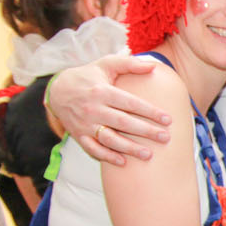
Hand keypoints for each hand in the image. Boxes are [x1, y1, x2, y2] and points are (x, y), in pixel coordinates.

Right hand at [47, 55, 171, 164]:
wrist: (57, 90)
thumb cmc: (89, 77)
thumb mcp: (106, 64)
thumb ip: (129, 64)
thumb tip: (153, 66)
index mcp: (102, 91)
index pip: (130, 103)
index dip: (149, 112)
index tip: (167, 119)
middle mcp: (93, 109)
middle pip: (123, 122)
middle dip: (145, 131)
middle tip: (165, 138)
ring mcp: (85, 124)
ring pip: (109, 139)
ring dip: (129, 148)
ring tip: (148, 154)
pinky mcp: (79, 135)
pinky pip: (93, 149)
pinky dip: (107, 157)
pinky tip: (123, 162)